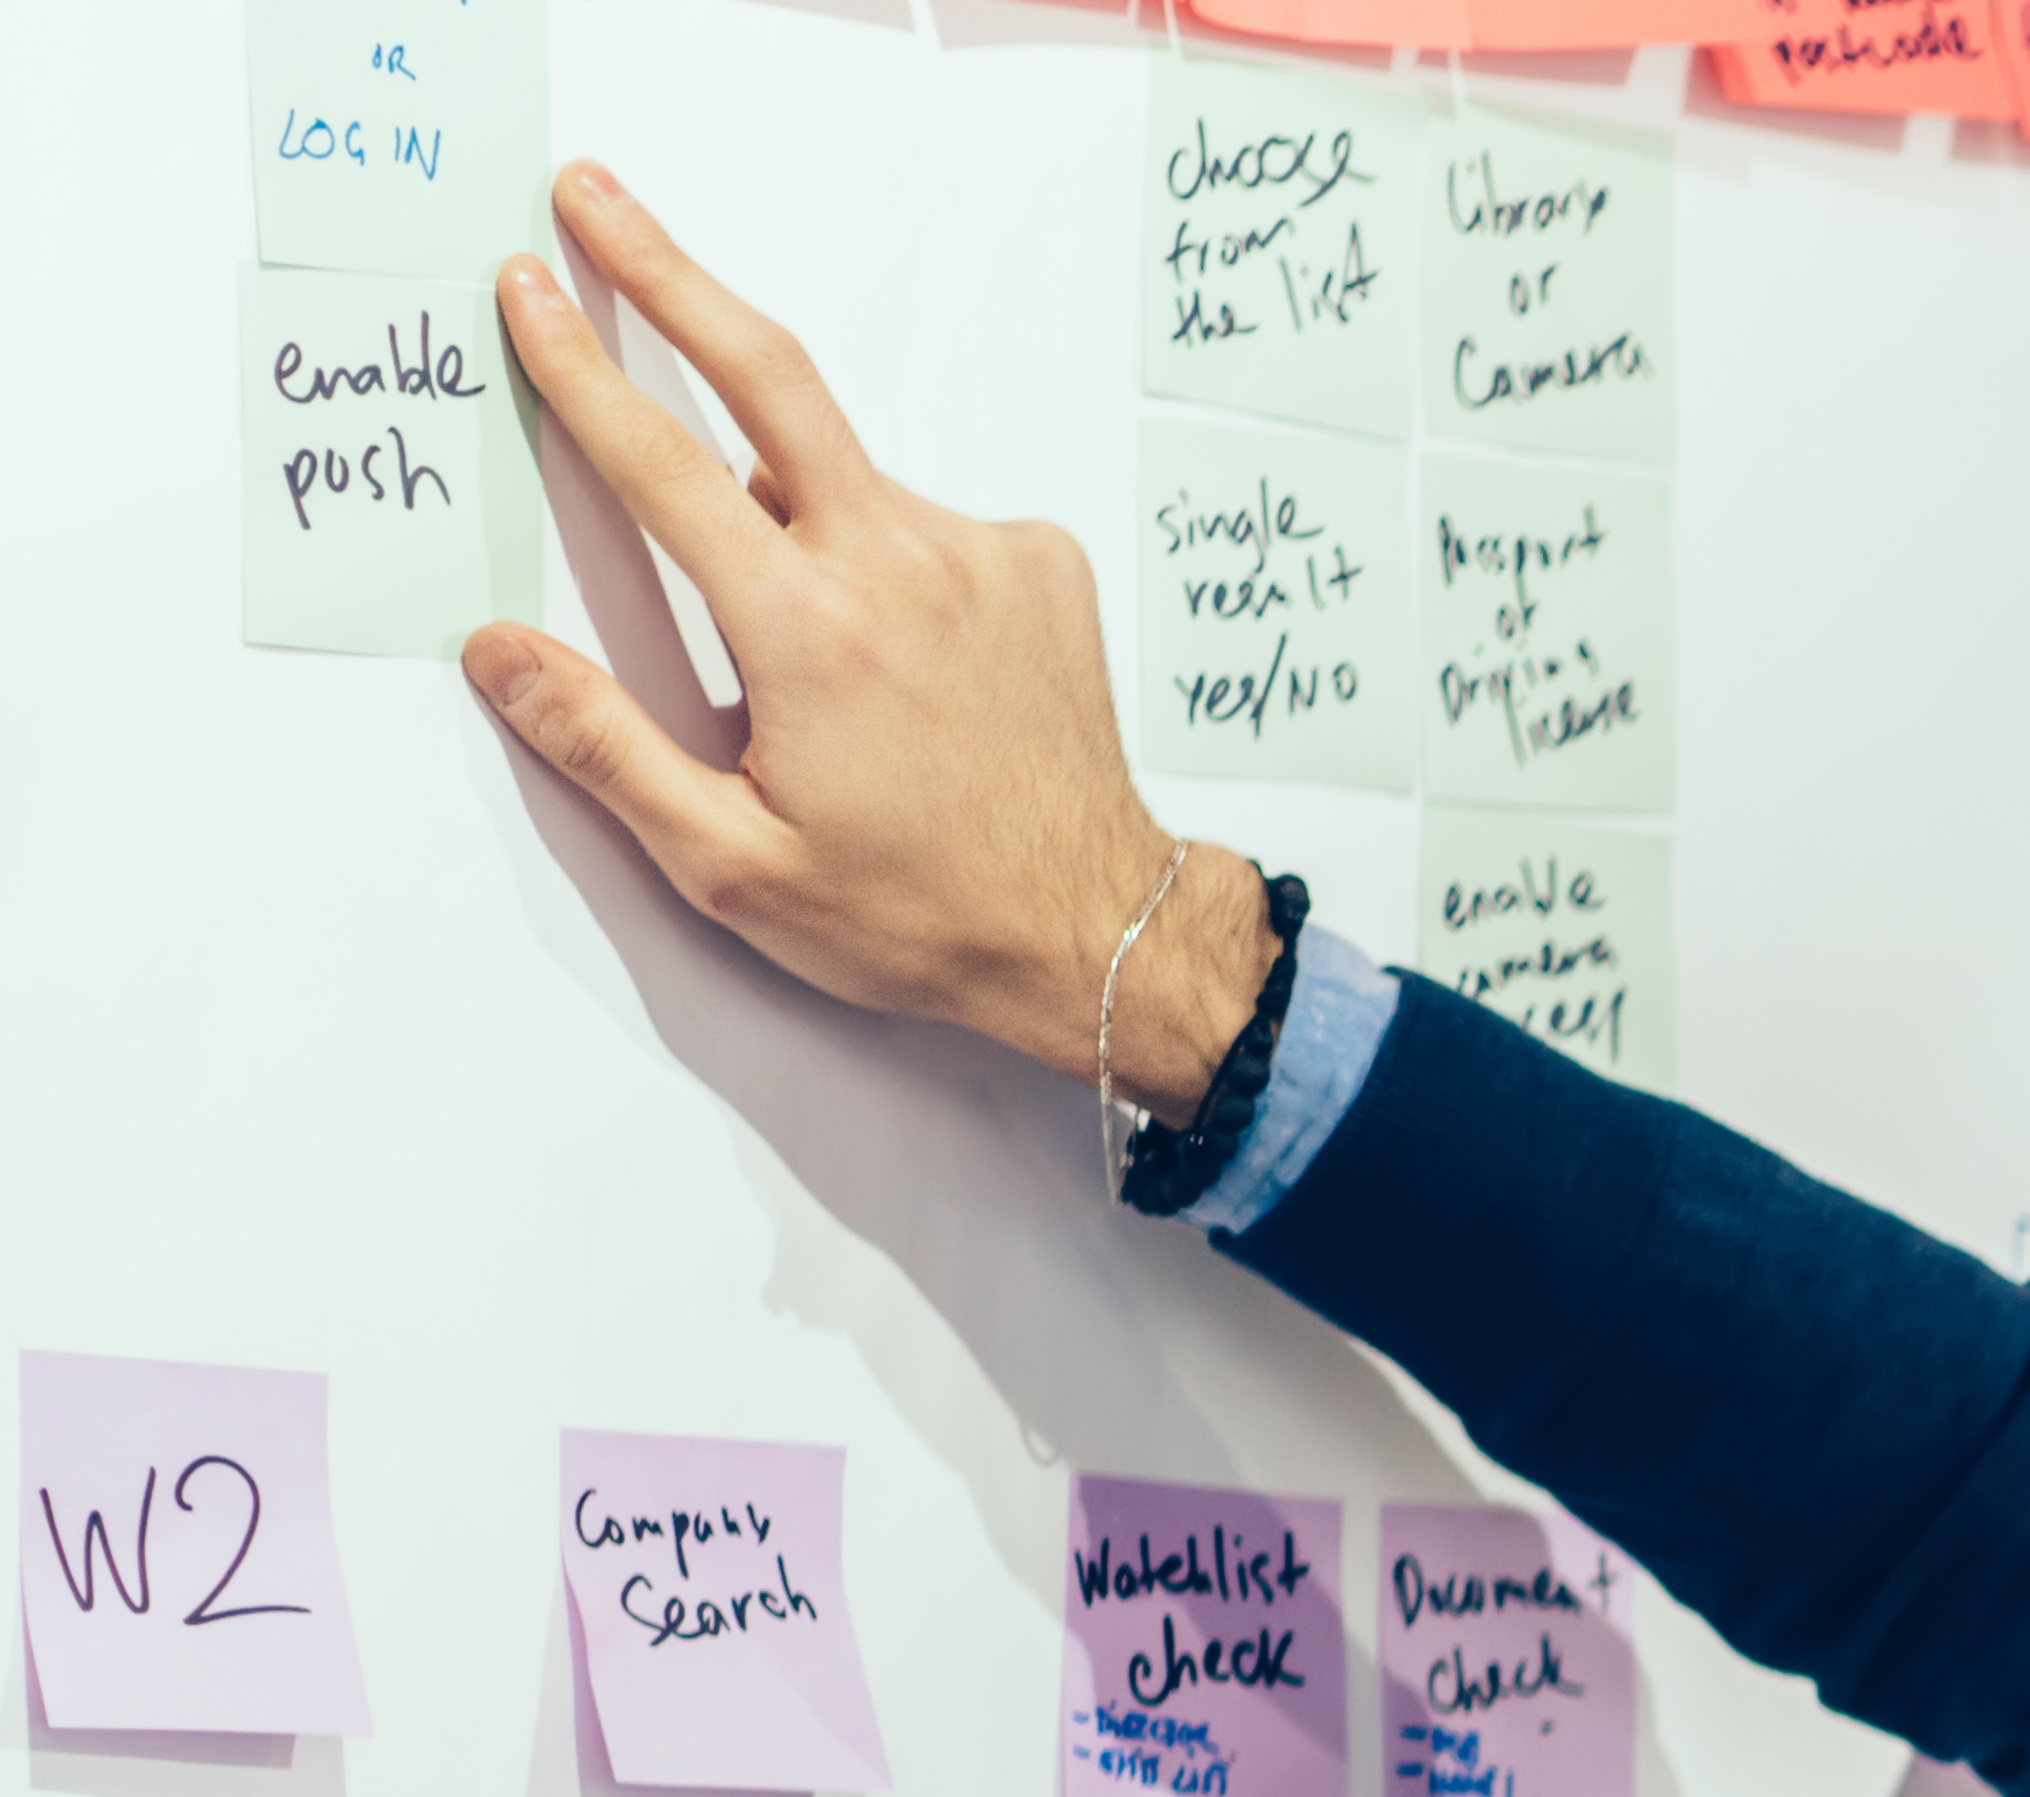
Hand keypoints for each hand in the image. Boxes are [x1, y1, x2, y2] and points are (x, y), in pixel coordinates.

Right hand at [460, 170, 1265, 1102]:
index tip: (526, 284)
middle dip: (669, 273)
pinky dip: (885, 559)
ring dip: (798, 519)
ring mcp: (982, 552)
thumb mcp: (733, 864)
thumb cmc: (918, 913)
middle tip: (594, 195)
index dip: (578, 366)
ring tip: (836, 672)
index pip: (660, 464)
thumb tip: (496, 652)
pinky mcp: (1041, 562)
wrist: (1099, 934)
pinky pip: (925, 525)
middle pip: (766, 375)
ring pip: (845, 483)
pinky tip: (913, 668)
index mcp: (810, 631)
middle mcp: (900, 564)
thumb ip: (603, 746)